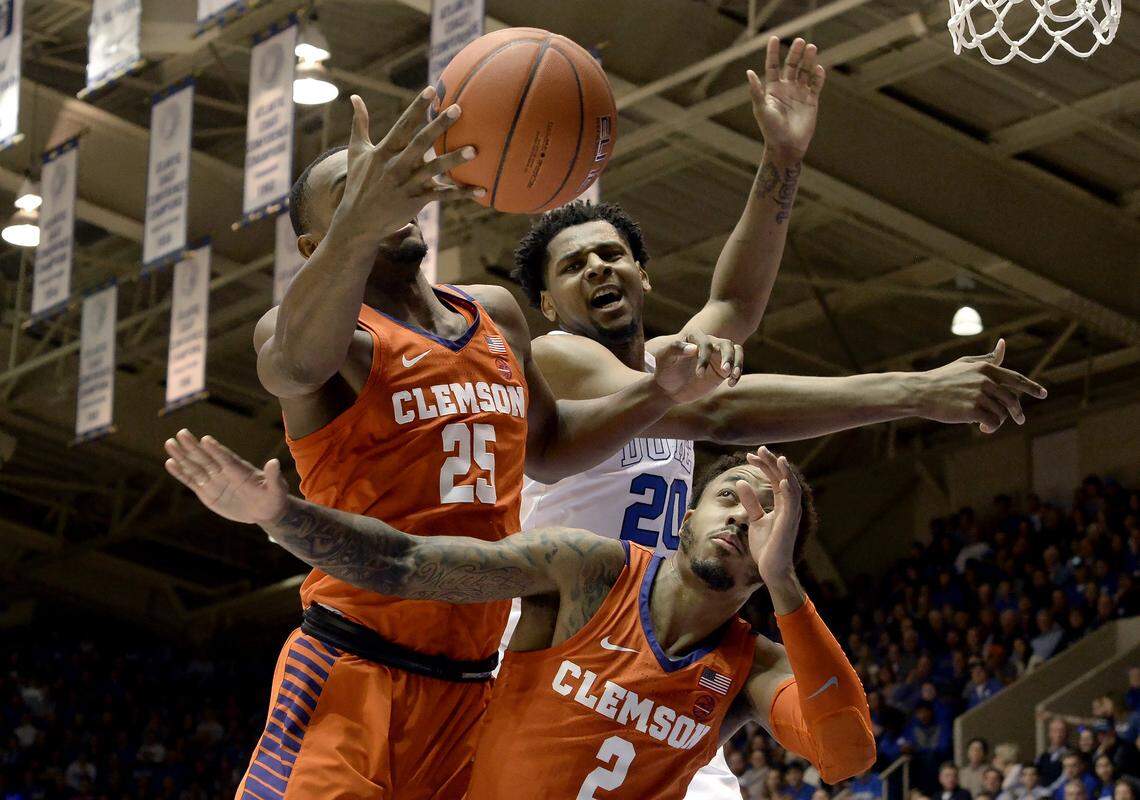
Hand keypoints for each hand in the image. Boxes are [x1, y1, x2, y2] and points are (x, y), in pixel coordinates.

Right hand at [164, 429, 287, 524]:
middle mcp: (224, 472)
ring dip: (182, 456)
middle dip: (194, 447)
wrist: (265, 509)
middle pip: (207, 458)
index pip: (226, 459)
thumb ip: (274, 476)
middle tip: (182, 433)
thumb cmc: (273, 497)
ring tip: (170, 443)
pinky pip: (191, 481)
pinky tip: (170, 463)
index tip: (206, 439)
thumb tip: (274, 462)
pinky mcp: (207, 491)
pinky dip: (181, 473)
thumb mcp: (277, 489)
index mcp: (240, 470)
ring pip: (195, 467)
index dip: (217, 450)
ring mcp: (214, 480)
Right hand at [334, 90, 484, 245]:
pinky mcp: (417, 201)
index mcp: (384, 151)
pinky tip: (483, 190)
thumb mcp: (356, 152)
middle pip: (421, 142)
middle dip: (439, 126)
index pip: (402, 125)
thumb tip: (354, 97)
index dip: (416, 108)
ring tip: (474, 150)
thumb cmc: (359, 184)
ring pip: (434, 169)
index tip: (431, 90)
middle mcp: (397, 166)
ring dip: (454, 160)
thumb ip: (359, 124)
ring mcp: (408, 184)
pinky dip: (463, 193)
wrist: (358, 222)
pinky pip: (444, 195)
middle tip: (458, 109)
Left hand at [653, 330, 742, 401]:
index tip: (699, 374)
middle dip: (728, 357)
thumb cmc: (664, 369)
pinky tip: (731, 384)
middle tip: (724, 371)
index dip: (705, 357)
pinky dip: (737, 373)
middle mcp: (708, 343)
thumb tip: (693, 348)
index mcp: (694, 337)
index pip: (705, 342)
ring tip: (731, 376)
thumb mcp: (664, 359)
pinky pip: (736, 366)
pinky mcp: (722, 368)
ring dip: (738, 362)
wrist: (669, 386)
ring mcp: (717, 355)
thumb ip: (675, 349)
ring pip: (736, 351)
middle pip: (726, 344)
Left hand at [737, 446, 802, 585]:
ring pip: (791, 488)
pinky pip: (792, 505)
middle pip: (783, 478)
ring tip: (777, 458)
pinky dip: (788, 492)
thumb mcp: (755, 520)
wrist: (772, 569)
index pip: (775, 479)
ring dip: (784, 473)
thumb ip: (751, 502)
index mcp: (782, 505)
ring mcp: (791, 515)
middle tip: (760, 449)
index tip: (750, 455)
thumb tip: (741, 482)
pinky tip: (782, 481)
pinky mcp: (789, 525)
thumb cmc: (766, 546)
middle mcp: (789, 507)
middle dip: (772, 463)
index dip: (764, 466)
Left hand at [747, 36, 825, 160]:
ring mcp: (799, 93)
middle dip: (795, 53)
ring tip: (812, 48)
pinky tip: (818, 69)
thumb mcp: (762, 109)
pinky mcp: (811, 100)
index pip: (773, 66)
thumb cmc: (770, 130)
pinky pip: (816, 85)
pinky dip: (818, 76)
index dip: (773, 53)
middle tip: (800, 41)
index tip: (774, 38)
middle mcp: (786, 88)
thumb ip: (756, 91)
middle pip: (792, 65)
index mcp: (773, 89)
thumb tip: (749, 72)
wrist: (786, 147)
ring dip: (808, 60)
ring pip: (805, 72)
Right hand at [915, 339, 1047, 433]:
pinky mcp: (973, 410)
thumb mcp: (965, 364)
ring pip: (1001, 413)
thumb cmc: (942, 378)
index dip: (1032, 387)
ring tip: (985, 424)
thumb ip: (987, 358)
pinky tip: (982, 428)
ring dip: (996, 421)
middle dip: (1017, 412)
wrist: (921, 392)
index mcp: (986, 368)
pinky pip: (992, 422)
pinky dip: (990, 427)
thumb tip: (1003, 344)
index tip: (1043, 394)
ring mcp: (980, 395)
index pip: (1016, 379)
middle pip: (1012, 400)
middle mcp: (986, 380)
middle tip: (1019, 420)